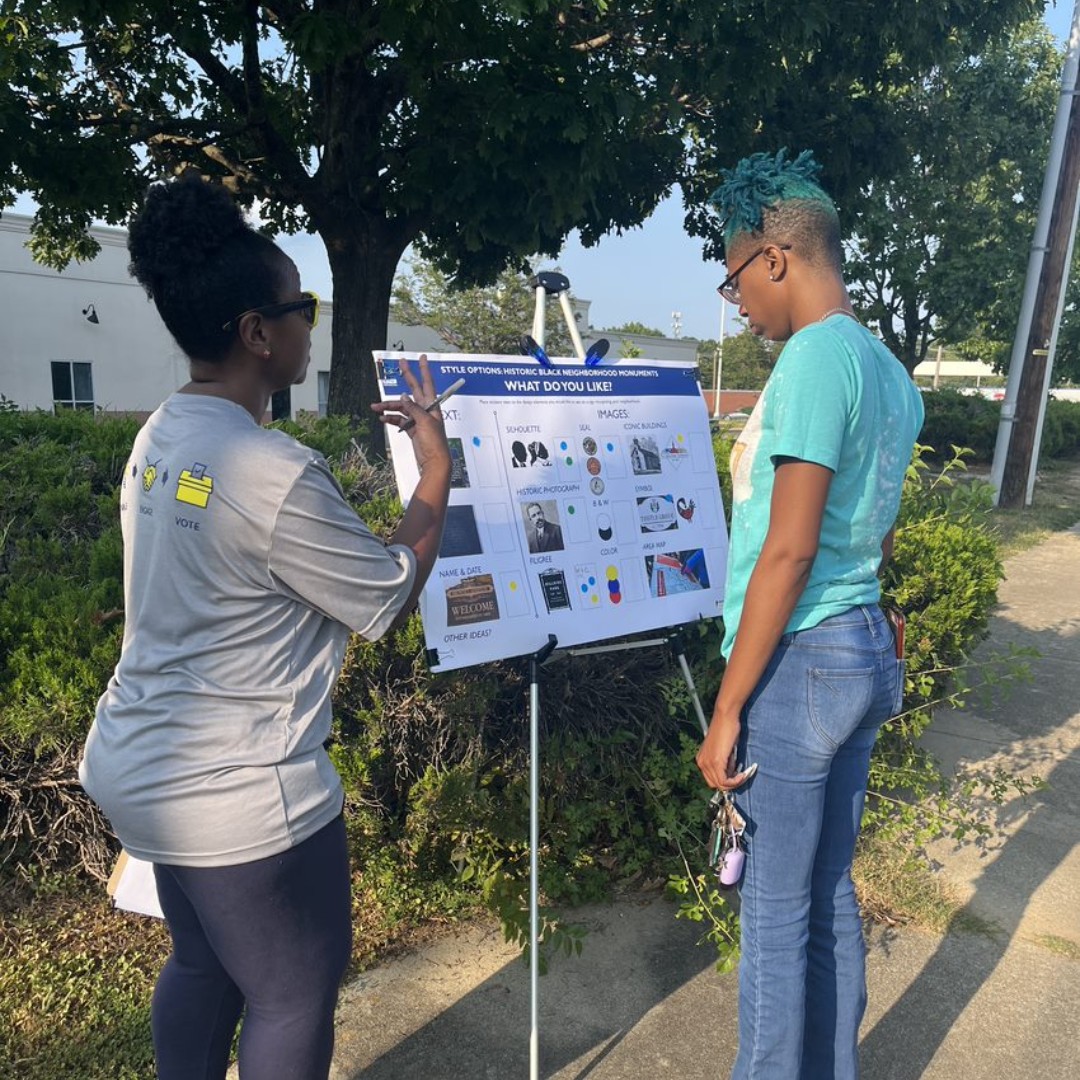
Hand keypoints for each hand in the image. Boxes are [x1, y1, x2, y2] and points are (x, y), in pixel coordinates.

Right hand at [369, 355, 449, 471]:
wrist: (434, 462)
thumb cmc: (434, 443)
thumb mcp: (425, 422)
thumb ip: (414, 408)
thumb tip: (404, 397)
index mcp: (432, 406)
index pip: (428, 384)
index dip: (424, 370)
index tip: (421, 358)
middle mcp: (426, 410)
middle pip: (414, 390)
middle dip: (407, 376)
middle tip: (401, 362)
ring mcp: (419, 419)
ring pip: (402, 407)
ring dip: (389, 406)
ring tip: (376, 407)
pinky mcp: (413, 429)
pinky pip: (400, 420)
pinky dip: (391, 418)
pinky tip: (383, 418)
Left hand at [696, 703, 752, 790]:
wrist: (725, 716)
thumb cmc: (726, 729)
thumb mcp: (723, 750)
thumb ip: (724, 763)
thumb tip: (731, 774)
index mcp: (702, 759)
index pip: (712, 779)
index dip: (726, 780)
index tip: (737, 774)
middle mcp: (701, 762)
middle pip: (716, 784)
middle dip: (731, 783)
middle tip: (741, 775)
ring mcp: (707, 763)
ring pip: (721, 785)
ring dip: (735, 782)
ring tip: (743, 773)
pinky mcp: (715, 762)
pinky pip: (725, 781)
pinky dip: (736, 781)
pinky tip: (743, 774)